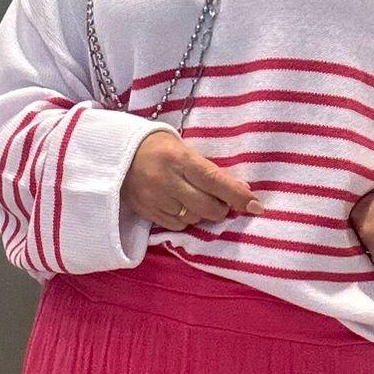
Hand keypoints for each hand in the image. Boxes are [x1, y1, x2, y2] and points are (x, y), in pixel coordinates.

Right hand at [122, 127, 261, 230]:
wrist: (117, 154)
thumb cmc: (158, 147)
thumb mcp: (183, 149)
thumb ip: (208, 169)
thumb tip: (240, 189)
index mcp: (179, 158)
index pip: (214, 180)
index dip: (237, 195)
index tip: (256, 206)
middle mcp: (167, 180)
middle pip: (207, 206)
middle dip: (221, 208)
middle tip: (223, 202)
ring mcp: (155, 199)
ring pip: (194, 218)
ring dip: (202, 213)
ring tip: (195, 199)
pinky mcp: (147, 212)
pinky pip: (177, 226)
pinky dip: (185, 219)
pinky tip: (180, 206)